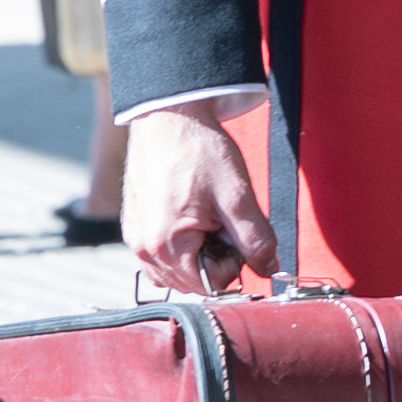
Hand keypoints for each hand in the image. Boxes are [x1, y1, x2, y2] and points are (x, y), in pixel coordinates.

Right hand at [118, 105, 274, 291]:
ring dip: (196, 256)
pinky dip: (178, 248)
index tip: (236, 234)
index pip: (210, 286)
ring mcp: (134, 238)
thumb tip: (269, 268)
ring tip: (205, 218)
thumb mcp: (237, 196)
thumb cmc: (200, 149)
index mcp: (167, 245)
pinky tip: (189, 217)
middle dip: (214, 261)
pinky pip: (157, 257)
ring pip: (173, 272)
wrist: (170, 115)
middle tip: (222, 222)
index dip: (233, 264)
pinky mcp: (132, 226)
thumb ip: (256, 239)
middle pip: (190, 282)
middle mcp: (143, 248)